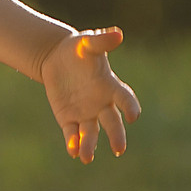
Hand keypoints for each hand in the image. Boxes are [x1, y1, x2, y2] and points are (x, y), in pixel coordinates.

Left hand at [39, 27, 141, 163]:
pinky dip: (73, 142)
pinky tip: (72, 151)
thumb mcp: (88, 42)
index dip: (129, 106)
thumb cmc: (78, 49)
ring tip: (86, 157)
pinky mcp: (69, 119)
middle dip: (116, 135)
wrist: (56, 58)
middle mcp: (101, 104)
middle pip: (111, 122)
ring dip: (90, 145)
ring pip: (91, 133)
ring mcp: (86, 113)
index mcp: (110, 86)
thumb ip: (102, 40)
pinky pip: (72, 133)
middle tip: (119, 149)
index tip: (133, 116)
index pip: (124, 98)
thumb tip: (118, 34)